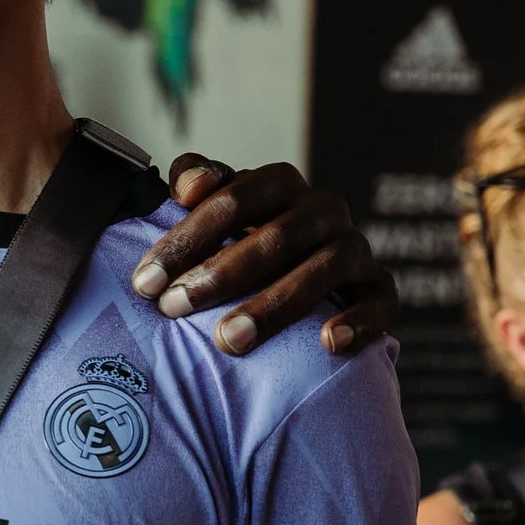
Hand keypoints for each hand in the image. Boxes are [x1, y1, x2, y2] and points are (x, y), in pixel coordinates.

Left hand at [132, 157, 399, 356]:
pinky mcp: (379, 286)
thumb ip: (194, 180)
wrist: (298, 269)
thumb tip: (187, 188)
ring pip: (325, 268)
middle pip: (276, 236)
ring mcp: (354, 247)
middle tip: (173, 309)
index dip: (188, 238)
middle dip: (220, 275)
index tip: (145, 281)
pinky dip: (358, 321)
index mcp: (280, 183)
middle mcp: (323, 209)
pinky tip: (326, 344)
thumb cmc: (240, 237)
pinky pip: (379, 301)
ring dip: (274, 305)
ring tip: (227, 340)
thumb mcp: (214, 206)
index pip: (235, 199)